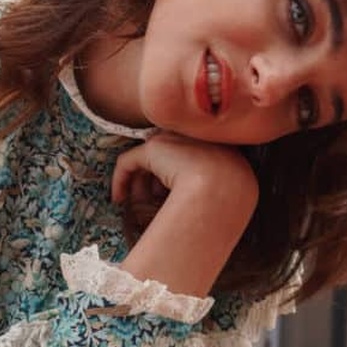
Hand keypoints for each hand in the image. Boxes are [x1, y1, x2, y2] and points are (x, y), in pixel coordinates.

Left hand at [110, 133, 257, 220]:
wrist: (225, 191)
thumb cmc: (228, 205)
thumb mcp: (223, 197)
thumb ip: (207, 194)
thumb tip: (189, 205)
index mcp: (222, 154)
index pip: (191, 164)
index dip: (174, 184)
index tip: (166, 204)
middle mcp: (198, 141)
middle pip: (168, 161)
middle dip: (153, 183)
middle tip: (144, 206)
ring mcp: (178, 140)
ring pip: (149, 162)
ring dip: (139, 184)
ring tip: (133, 206)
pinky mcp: (157, 146)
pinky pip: (130, 161)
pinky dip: (121, 179)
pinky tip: (118, 198)